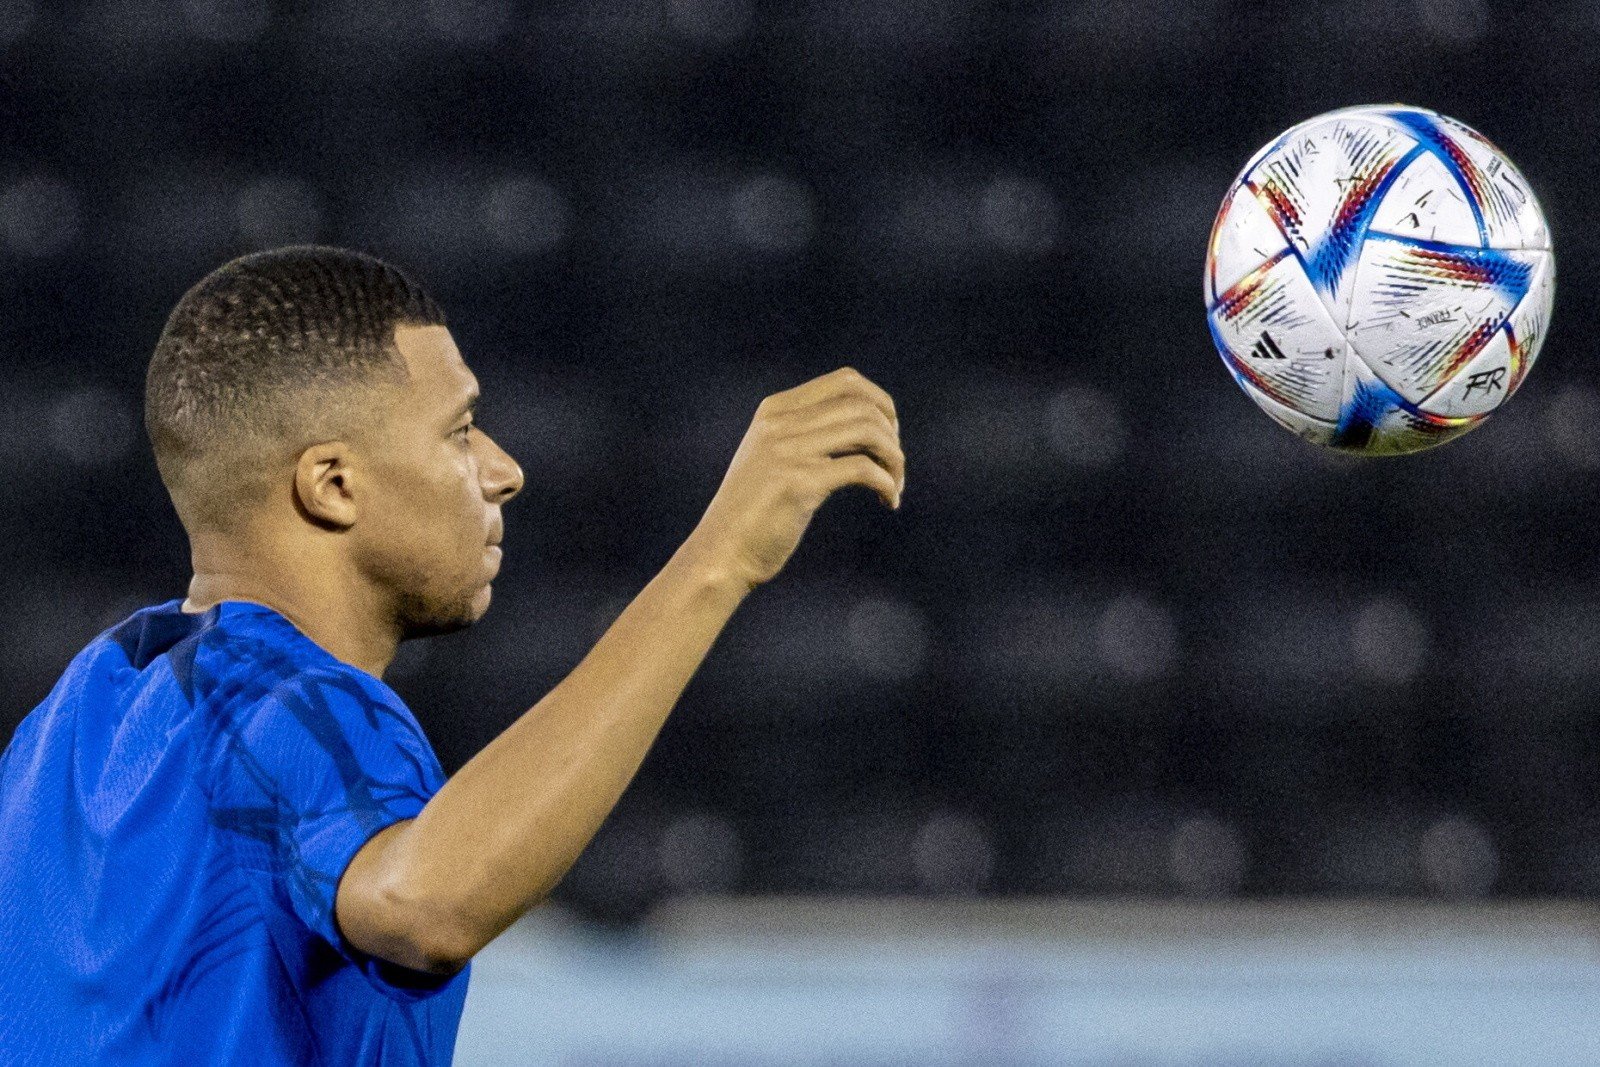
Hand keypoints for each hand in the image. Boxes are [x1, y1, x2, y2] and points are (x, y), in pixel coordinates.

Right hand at [682, 367, 904, 592]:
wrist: (720, 554)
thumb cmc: (751, 514)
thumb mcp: (769, 459)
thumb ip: (801, 435)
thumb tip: (861, 427)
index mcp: (774, 411)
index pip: (845, 381)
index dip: (879, 403)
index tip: (889, 434)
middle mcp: (780, 424)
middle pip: (862, 405)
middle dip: (892, 433)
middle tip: (895, 465)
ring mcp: (789, 451)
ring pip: (868, 431)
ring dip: (894, 459)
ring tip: (895, 485)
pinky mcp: (800, 484)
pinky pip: (864, 469)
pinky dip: (888, 484)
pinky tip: (888, 502)